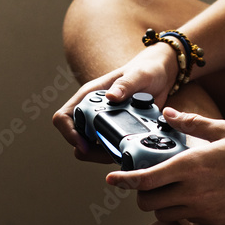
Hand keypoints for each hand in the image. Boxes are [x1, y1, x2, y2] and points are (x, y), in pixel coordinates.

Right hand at [52, 43, 177, 161]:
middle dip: (89, 150)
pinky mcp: (115, 131)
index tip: (84, 145)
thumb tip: (111, 97)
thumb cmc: (147, 70)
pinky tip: (129, 150)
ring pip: (90, 147)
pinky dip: (115, 153)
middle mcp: (92, 110)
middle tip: (111, 153)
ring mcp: (102, 122)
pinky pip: (107, 148)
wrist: (161, 76)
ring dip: (102, 154)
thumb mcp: (139, 75)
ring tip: (122, 152)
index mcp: (90, 95)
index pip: (64, 117)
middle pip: (76, 137)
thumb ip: (126, 84)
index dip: (69, 133)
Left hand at [106, 108, 224, 224]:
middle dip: (141, 193)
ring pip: (165, 215)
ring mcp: (206, 210)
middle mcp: (195, 191)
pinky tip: (195, 196)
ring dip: (161, 204)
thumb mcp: (224, 129)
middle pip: (149, 202)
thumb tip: (169, 114)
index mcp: (192, 165)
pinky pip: (188, 220)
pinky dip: (183, 211)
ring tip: (171, 188)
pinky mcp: (217, 222)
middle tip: (147, 182)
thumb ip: (191, 124)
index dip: (124, 180)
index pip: (146, 179)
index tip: (112, 178)